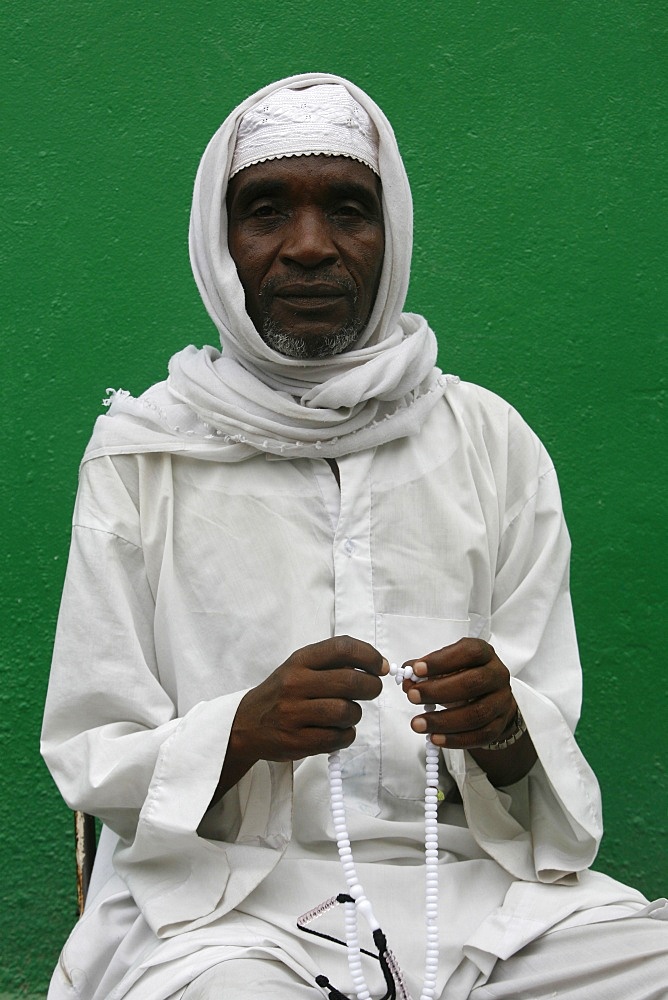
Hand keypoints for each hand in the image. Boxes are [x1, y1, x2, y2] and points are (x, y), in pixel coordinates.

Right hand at [223, 636, 386, 788]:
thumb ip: (332, 663)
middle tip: (372, 690)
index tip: (380, 666)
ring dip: (355, 715)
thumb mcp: (299, 667)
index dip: (369, 655)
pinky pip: (338, 738)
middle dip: (371, 687)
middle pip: (351, 681)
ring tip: (346, 714)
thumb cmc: (282, 693)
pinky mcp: (297, 741)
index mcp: (299, 660)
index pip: (342, 648)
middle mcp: (295, 683)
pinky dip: (346, 735)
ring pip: (347, 712)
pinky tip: (337, 731)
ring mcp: (294, 713)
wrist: (246, 724)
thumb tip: (376, 665)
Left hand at [403, 638, 516, 749]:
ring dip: (443, 721)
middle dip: (438, 691)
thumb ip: (423, 671)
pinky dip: (456, 739)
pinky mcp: (500, 725)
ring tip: (418, 724)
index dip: (442, 661)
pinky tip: (434, 738)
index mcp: (484, 653)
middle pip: (472, 683)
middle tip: (412, 697)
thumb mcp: (446, 668)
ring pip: (476, 714)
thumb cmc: (464, 678)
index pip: (468, 652)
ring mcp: (502, 701)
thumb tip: (406, 680)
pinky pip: (480, 735)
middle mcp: (497, 675)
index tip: (416, 670)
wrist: (491, 699)